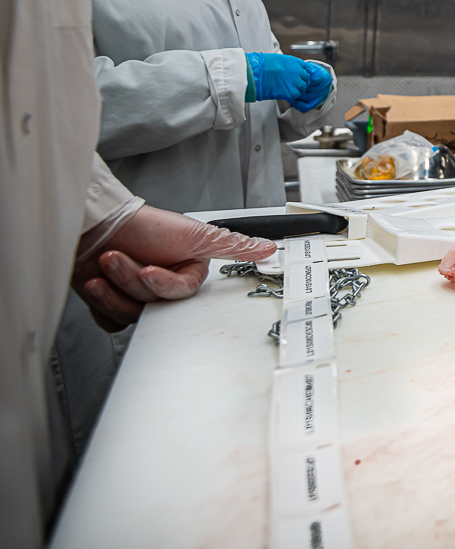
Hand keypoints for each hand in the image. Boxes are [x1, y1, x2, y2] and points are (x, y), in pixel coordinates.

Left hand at [72, 206, 275, 330]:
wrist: (92, 227)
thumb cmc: (142, 226)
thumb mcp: (195, 235)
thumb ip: (233, 246)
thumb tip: (268, 248)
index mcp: (186, 270)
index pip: (181, 292)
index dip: (162, 283)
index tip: (149, 270)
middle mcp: (163, 282)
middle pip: (155, 303)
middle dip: (131, 281)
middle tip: (117, 259)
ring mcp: (136, 294)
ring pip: (132, 313)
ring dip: (114, 286)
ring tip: (107, 261)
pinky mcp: (112, 302)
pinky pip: (112, 321)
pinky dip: (102, 302)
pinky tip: (96, 282)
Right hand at [246, 52, 331, 110]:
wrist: (255, 72)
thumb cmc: (262, 64)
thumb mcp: (279, 59)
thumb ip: (289, 65)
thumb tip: (291, 69)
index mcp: (295, 61)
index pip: (307, 69)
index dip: (302, 75)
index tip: (298, 77)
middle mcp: (298, 71)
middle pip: (306, 79)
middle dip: (300, 82)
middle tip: (291, 84)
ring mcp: (295, 82)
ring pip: (302, 88)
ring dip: (296, 90)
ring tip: (286, 89)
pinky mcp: (290, 92)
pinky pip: (296, 96)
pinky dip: (291, 96)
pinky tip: (284, 94)